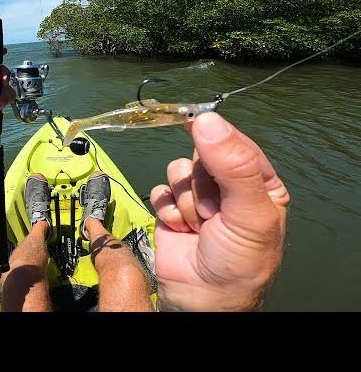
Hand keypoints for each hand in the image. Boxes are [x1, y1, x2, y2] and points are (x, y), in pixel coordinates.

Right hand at [150, 112, 289, 310]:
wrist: (203, 298)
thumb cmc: (239, 260)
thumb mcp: (249, 212)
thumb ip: (233, 165)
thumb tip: (207, 120)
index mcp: (257, 180)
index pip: (233, 143)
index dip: (216, 141)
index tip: (197, 126)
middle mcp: (227, 185)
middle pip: (201, 155)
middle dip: (202, 185)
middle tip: (213, 212)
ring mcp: (197, 196)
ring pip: (178, 171)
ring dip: (185, 201)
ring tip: (199, 225)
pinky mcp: (171, 208)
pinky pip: (161, 190)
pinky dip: (167, 210)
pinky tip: (180, 228)